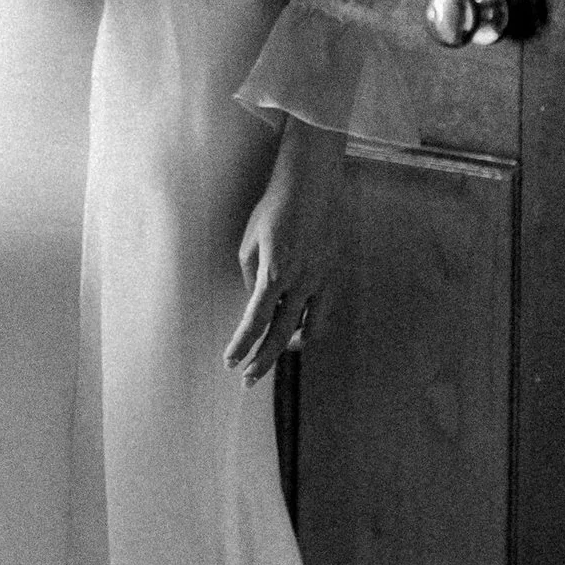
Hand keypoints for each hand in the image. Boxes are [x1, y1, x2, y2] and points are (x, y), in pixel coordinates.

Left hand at [226, 115, 343, 382]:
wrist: (311, 185)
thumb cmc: (273, 210)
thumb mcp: (250, 242)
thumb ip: (252, 277)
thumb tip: (257, 302)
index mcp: (274, 273)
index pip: (254, 320)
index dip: (241, 345)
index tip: (230, 361)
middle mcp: (301, 282)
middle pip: (280, 335)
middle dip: (262, 360)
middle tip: (247, 378)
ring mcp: (321, 281)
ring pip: (309, 331)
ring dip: (289, 346)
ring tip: (274, 350)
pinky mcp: (334, 276)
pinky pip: (322, 313)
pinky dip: (308, 326)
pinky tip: (296, 328)